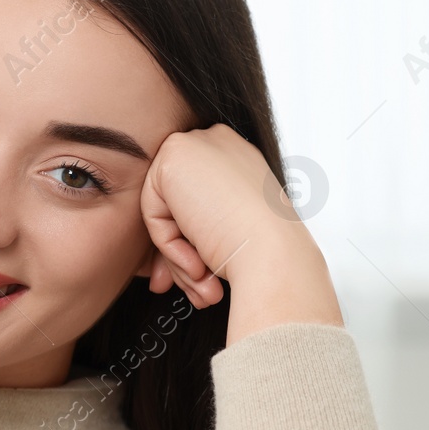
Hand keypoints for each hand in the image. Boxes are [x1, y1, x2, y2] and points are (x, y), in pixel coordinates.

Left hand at [136, 123, 342, 342]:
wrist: (274, 256)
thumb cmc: (263, 249)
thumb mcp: (225, 230)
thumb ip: (196, 227)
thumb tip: (165, 255)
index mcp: (235, 157)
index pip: (192, 200)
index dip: (191, 243)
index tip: (200, 275)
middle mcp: (216, 144)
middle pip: (174, 206)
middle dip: (179, 254)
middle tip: (198, 285)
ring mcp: (195, 144)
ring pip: (162, 213)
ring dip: (178, 258)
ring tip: (203, 281)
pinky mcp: (173, 156)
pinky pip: (153, 213)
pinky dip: (170, 246)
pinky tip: (198, 264)